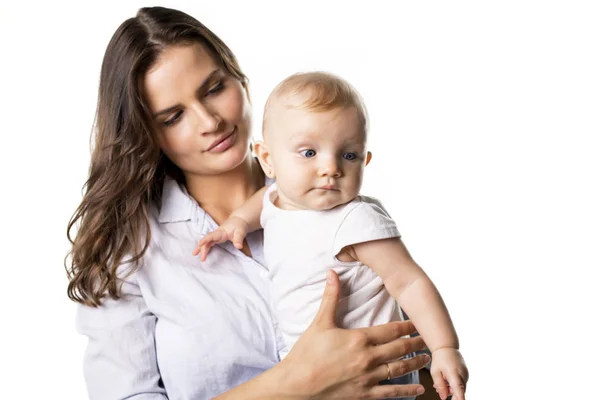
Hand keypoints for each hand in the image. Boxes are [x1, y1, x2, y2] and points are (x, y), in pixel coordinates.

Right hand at [192, 216, 248, 260]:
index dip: (205, 239)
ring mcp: (216, 236)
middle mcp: (216, 234)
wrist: (239, 220)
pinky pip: (209, 242)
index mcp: (221, 232)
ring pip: (207, 242)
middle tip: (197, 256)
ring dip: (201, 248)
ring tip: (194, 254)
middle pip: (207, 240)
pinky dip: (205, 247)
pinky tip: (202, 252)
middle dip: (201, 248)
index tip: (199, 244)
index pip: (211, 236)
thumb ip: (239, 239)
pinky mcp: (217, 238)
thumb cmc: (240, 225)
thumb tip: (238, 247)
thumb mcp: (241, 232)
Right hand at [280, 270, 429, 398]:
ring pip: (400, 369)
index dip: (407, 326)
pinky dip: (407, 390)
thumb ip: (330, 297)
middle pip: (400, 349)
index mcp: (359, 339)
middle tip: (427, 340)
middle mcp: (368, 358)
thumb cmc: (306, 354)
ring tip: (426, 358)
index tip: (417, 324)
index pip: (391, 330)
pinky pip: (391, 392)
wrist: (296, 385)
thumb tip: (332, 273)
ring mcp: (368, 378)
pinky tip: (419, 390)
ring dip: (416, 363)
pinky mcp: (364, 394)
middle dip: (416, 344)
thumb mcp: (319, 323)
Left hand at [430, 348, 467, 399]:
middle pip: (458, 392)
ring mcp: (466, 375)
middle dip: (449, 393)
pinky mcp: (466, 375)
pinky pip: (460, 384)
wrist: (447, 347)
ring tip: (441, 379)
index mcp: (454, 374)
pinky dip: (453, 384)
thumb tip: (443, 398)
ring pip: (459, 389)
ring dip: (450, 388)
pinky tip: (446, 378)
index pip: (459, 390)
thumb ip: (440, 385)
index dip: (459, 399)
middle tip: (437, 386)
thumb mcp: (435, 372)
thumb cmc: (440, 358)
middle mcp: (463, 375)